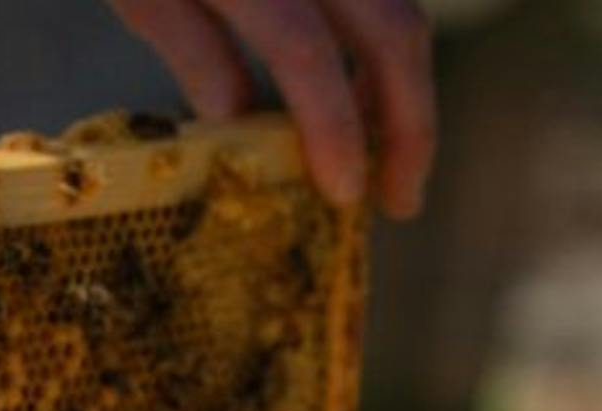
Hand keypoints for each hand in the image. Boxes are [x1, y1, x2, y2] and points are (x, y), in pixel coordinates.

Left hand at [107, 0, 436, 217]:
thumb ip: (193, 46)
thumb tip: (241, 126)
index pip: (308, 53)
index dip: (334, 130)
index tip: (346, 199)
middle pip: (394, 30)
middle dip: (409, 121)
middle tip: (399, 199)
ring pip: (404, 8)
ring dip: (401, 89)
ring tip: (374, 159)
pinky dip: (384, 48)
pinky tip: (361, 99)